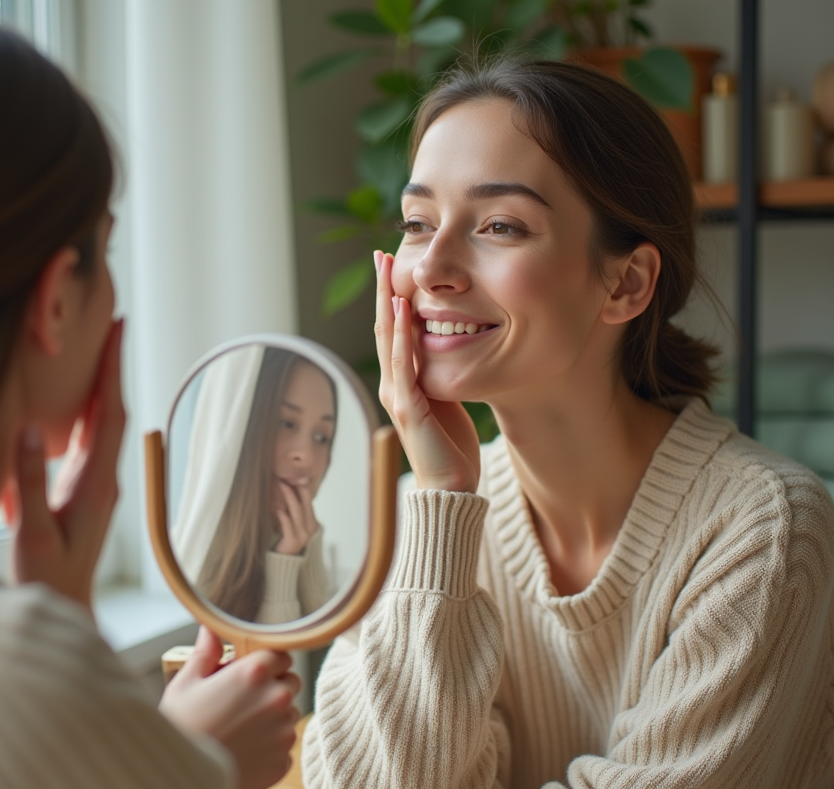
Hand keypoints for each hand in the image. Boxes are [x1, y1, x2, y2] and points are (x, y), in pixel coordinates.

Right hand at [5, 318, 125, 613]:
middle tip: (109, 324)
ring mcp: (94, 485)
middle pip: (109, 411)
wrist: (64, 611)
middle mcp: (102, 479)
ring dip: (99, 386)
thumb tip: (27, 428)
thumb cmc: (47, 580)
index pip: (108, 414)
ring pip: (100, 425)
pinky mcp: (82, 493)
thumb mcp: (31, 532)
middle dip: (109, 366)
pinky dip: (84, 413)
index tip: (116, 331)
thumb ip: (27, 482)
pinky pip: (87, 442)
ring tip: (95, 349)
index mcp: (95, 484)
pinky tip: (75, 400)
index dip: (111, 370)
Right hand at [160, 627, 300, 788]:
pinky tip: (244, 749)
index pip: (281, 654)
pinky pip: (284, 746)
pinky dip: (269, 746)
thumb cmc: (179, 727)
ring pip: (289, 714)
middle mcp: (276, 698)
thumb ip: (207, 653)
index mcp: (255, 672)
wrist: (180, 779)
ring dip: (273, 717)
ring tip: (240, 728)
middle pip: (290, 682)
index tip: (249, 673)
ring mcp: (283, 732)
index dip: (266, 662)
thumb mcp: (186, 683)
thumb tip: (211, 629)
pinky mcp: (283, 761)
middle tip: (243, 700)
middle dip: (272, 687)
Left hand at [273, 479, 317, 554]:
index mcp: (312, 521)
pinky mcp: (293, 541)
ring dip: (289, 496)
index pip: (308, 500)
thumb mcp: (296, 525)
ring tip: (281, 485)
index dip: (302, 487)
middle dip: (295, 488)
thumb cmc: (288, 540)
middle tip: (285, 476)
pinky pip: (288, 526)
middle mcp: (310, 527)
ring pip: (297, 511)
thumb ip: (296, 512)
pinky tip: (278, 509)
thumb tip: (288, 491)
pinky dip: (284, 517)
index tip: (293, 475)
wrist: (286, 562)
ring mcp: (303, 534)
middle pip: (305, 502)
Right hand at [374, 251, 480, 492]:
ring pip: (389, 340)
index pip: (393, 333)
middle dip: (384, 290)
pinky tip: (405, 311)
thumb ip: (439, 377)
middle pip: (385, 328)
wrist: (451, 488)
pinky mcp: (410, 409)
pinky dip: (403, 337)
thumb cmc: (451, 449)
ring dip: (389, 303)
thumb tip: (445, 352)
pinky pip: (404, 366)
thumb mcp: (447, 403)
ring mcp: (398, 396)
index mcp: (402, 384)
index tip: (392, 268)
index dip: (392, 299)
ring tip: (388, 271)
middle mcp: (393, 386)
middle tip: (382, 255)